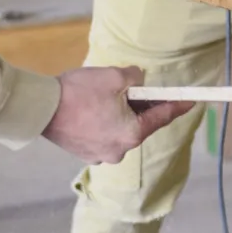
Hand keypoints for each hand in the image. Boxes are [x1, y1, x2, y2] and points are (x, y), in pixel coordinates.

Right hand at [41, 66, 193, 164]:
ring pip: (120, 130)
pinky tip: (94, 108)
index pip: (162, 117)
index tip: (191, 102)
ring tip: (108, 96)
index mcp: (131, 133)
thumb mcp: (114, 77)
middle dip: (140, 106)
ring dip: (120, 114)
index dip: (177, 106)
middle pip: (139, 124)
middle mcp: (119, 150)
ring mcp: (100, 155)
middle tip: (137, 88)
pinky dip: (104, 122)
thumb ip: (135, 77)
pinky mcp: (85, 154)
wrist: (41, 109)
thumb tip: (138, 80)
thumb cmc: (79, 92)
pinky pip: (104, 135)